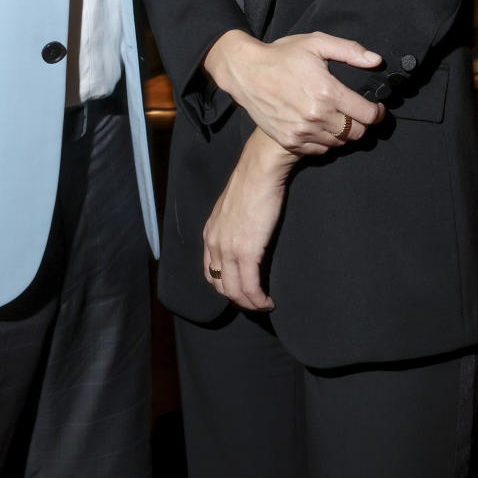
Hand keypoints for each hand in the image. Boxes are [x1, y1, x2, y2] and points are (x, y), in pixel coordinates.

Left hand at [203, 131, 295, 310]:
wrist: (259, 171)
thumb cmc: (252, 184)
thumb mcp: (231, 209)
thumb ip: (231, 226)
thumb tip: (244, 237)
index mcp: (209, 233)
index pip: (210, 272)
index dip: (225, 288)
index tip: (241, 292)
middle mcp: (214, 244)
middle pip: (220, 286)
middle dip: (238, 300)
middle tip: (255, 304)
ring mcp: (228, 249)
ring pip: (235, 291)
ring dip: (250, 304)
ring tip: (263, 306)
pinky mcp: (247, 252)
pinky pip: (250, 287)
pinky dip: (259, 300)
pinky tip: (268, 302)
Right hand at [204, 29, 384, 154]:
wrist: (246, 72)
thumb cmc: (281, 55)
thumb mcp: (315, 43)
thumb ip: (349, 50)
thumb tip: (376, 61)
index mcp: (327, 92)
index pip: (368, 115)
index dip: (377, 112)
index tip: (377, 108)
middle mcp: (317, 116)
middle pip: (357, 132)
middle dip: (363, 124)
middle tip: (357, 113)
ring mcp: (302, 131)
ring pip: (339, 143)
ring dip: (343, 133)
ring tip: (338, 118)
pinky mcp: (289, 140)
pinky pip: (319, 150)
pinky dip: (325, 141)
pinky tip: (321, 126)